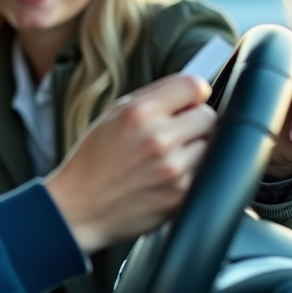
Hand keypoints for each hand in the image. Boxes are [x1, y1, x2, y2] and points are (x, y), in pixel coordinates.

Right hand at [46, 74, 214, 253]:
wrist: (81, 206)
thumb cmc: (94, 160)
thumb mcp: (111, 115)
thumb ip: (152, 98)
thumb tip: (191, 88)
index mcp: (139, 113)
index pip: (193, 85)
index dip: (193, 92)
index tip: (190, 100)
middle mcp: (158, 138)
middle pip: (208, 115)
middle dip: (194, 121)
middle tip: (174, 132)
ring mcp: (173, 169)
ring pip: (210, 146)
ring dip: (195, 149)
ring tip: (167, 157)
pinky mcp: (182, 194)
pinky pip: (204, 172)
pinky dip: (192, 172)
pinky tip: (167, 176)